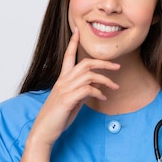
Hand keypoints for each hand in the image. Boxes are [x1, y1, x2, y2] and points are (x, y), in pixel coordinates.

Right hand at [29, 28, 119, 146]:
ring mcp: (64, 90)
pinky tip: (103, 98)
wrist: (44, 130)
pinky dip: (98, 92)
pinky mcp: (67, 100)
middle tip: (117, 66)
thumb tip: (97, 85)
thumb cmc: (57, 116)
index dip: (73, 43)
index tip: (78, 31)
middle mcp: (62, 81)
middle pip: (85, 63)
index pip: (67, 56)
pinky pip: (87, 90)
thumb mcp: (72, 100)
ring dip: (105, 80)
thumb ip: (82, 91)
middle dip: (103, 63)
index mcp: (62, 80)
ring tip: (114, 87)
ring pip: (89, 76)